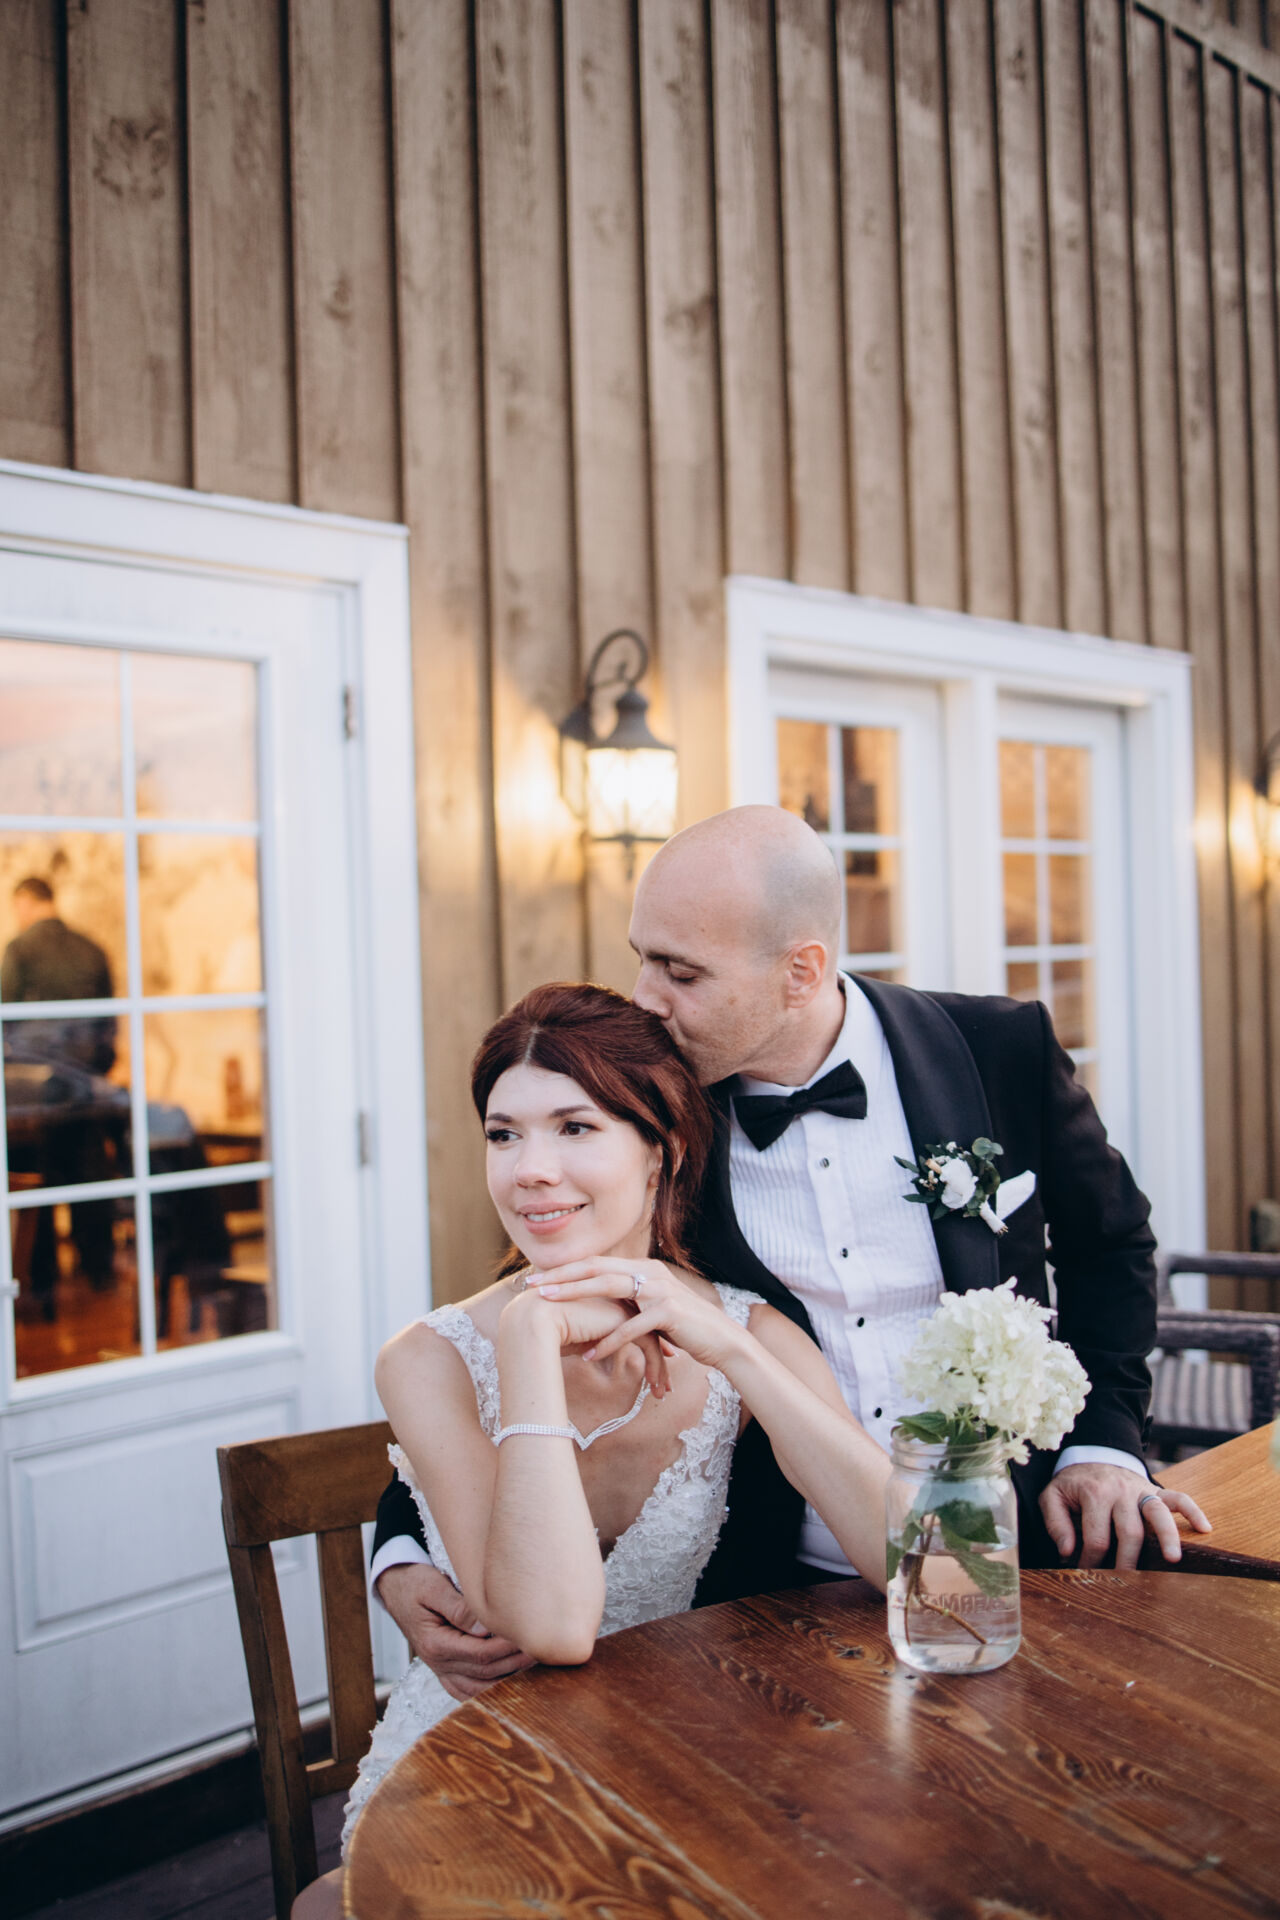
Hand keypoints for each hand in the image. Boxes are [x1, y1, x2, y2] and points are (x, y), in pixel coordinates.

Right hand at [375, 1563, 534, 1701]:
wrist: (396, 1591)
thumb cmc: (415, 1584)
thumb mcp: (432, 1587)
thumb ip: (457, 1607)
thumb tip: (484, 1625)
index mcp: (435, 1644)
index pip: (480, 1654)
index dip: (507, 1648)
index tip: (528, 1636)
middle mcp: (438, 1664)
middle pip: (485, 1673)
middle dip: (516, 1663)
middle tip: (542, 1651)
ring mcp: (442, 1672)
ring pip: (480, 1689)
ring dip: (508, 1680)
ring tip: (534, 1666)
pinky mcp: (447, 1672)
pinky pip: (470, 1691)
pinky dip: (492, 1690)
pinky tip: (513, 1681)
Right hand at [501, 1281, 674, 1395]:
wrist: (533, 1322)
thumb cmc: (546, 1332)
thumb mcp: (577, 1337)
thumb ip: (592, 1339)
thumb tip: (594, 1352)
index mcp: (608, 1296)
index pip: (637, 1319)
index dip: (649, 1342)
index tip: (659, 1363)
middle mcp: (618, 1296)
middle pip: (650, 1327)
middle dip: (662, 1355)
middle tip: (666, 1382)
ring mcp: (623, 1304)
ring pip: (653, 1337)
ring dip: (660, 1367)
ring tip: (662, 1394)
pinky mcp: (624, 1318)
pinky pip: (648, 1344)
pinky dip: (654, 1367)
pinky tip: (654, 1387)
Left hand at [532, 1257, 743, 1372]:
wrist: (721, 1340)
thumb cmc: (684, 1328)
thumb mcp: (652, 1307)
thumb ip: (629, 1300)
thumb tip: (598, 1304)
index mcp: (643, 1268)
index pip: (597, 1263)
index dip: (566, 1270)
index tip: (537, 1278)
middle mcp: (650, 1272)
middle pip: (596, 1268)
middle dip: (561, 1276)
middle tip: (531, 1285)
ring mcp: (660, 1290)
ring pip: (609, 1288)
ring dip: (575, 1296)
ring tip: (547, 1305)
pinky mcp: (668, 1312)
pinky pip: (630, 1327)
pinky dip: (608, 1341)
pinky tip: (588, 1355)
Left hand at [1040, 1462, 1210, 1569]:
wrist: (1092, 1455)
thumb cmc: (1072, 1484)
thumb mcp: (1052, 1496)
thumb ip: (1055, 1522)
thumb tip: (1067, 1551)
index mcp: (1093, 1493)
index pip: (1096, 1537)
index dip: (1091, 1561)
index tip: (1087, 1575)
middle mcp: (1120, 1491)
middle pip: (1129, 1531)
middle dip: (1127, 1561)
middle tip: (1126, 1584)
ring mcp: (1141, 1489)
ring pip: (1158, 1513)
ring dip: (1167, 1536)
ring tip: (1173, 1559)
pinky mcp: (1156, 1489)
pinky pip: (1179, 1497)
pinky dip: (1193, 1511)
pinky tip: (1204, 1528)